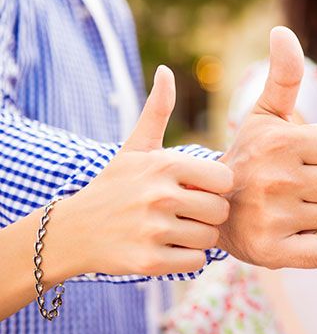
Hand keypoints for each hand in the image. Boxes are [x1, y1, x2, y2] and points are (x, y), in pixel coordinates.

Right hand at [67, 66, 232, 276]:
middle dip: (208, 214)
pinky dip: (186, 258)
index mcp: (165, 165)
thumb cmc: (116, 184)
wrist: (74, 230)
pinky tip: (167, 247)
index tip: (198, 189)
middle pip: (220, 211)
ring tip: (174, 229)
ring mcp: (153, 230)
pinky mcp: (148, 262)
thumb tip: (165, 71)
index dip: (216, 187)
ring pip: (209, 238)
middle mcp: (160, 196)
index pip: (225, 179)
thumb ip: (158, 110)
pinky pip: (195, 262)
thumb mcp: (136, 146)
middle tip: (186, 212)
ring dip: (197, 237)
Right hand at [218, 26, 316, 268]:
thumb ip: (284, 75)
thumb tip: (282, 30)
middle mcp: (278, 178)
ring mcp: (275, 218)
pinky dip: (313, 244)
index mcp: (283, 141)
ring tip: (295, 207)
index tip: (311, 159)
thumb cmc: (250, 156)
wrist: (211, 211)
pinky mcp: (274, 252)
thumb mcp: (264, 114)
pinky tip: (291, 232)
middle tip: (303, 186)